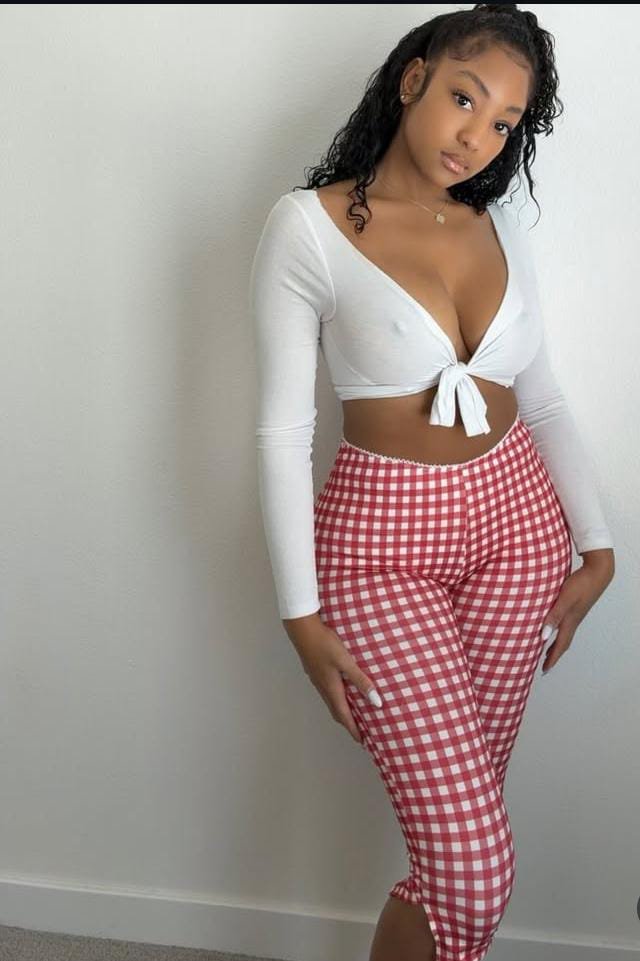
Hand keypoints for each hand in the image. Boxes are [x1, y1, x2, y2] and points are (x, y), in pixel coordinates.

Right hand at [283, 616, 382, 743]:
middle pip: (336, 711)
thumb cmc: (325, 644)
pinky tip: (341, 691)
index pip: (344, 715)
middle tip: (358, 732)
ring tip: (352, 715)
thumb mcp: (346, 661)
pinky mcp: (315, 671)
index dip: (353, 729)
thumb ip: (360, 680)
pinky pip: (327, 692)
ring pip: (330, 702)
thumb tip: (376, 701)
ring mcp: (317, 679)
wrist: (302, 629)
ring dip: (341, 711)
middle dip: (347, 723)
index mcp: (331, 688)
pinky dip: (336, 699)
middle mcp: (323, 687)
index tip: (361, 741)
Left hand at [540, 551, 614, 674]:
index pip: (560, 645)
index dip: (552, 658)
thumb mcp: (565, 599)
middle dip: (553, 655)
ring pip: (564, 634)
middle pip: (563, 642)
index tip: (545, 670)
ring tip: (547, 649)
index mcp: (570, 621)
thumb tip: (544, 636)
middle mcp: (573, 620)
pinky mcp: (576, 606)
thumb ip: (554, 616)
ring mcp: (576, 614)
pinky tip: (554, 626)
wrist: (597, 572)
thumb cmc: (581, 584)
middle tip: (544, 665)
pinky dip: (558, 630)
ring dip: (556, 644)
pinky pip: (565, 624)